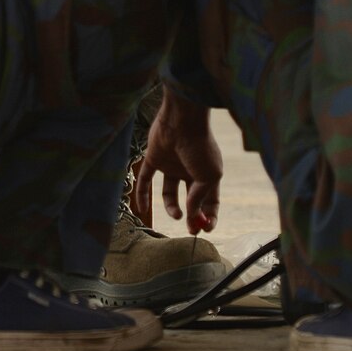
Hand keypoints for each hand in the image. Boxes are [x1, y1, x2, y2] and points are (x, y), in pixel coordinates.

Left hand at [133, 93, 222, 233]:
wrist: (182, 121)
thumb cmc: (200, 147)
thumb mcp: (208, 176)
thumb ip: (199, 197)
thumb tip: (191, 214)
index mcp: (207, 174)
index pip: (210, 200)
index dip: (209, 215)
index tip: (206, 229)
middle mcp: (189, 170)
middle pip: (190, 198)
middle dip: (191, 215)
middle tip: (191, 229)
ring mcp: (171, 165)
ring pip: (169, 192)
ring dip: (171, 207)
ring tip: (177, 214)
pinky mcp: (153, 160)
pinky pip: (145, 181)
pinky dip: (142, 195)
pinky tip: (142, 209)